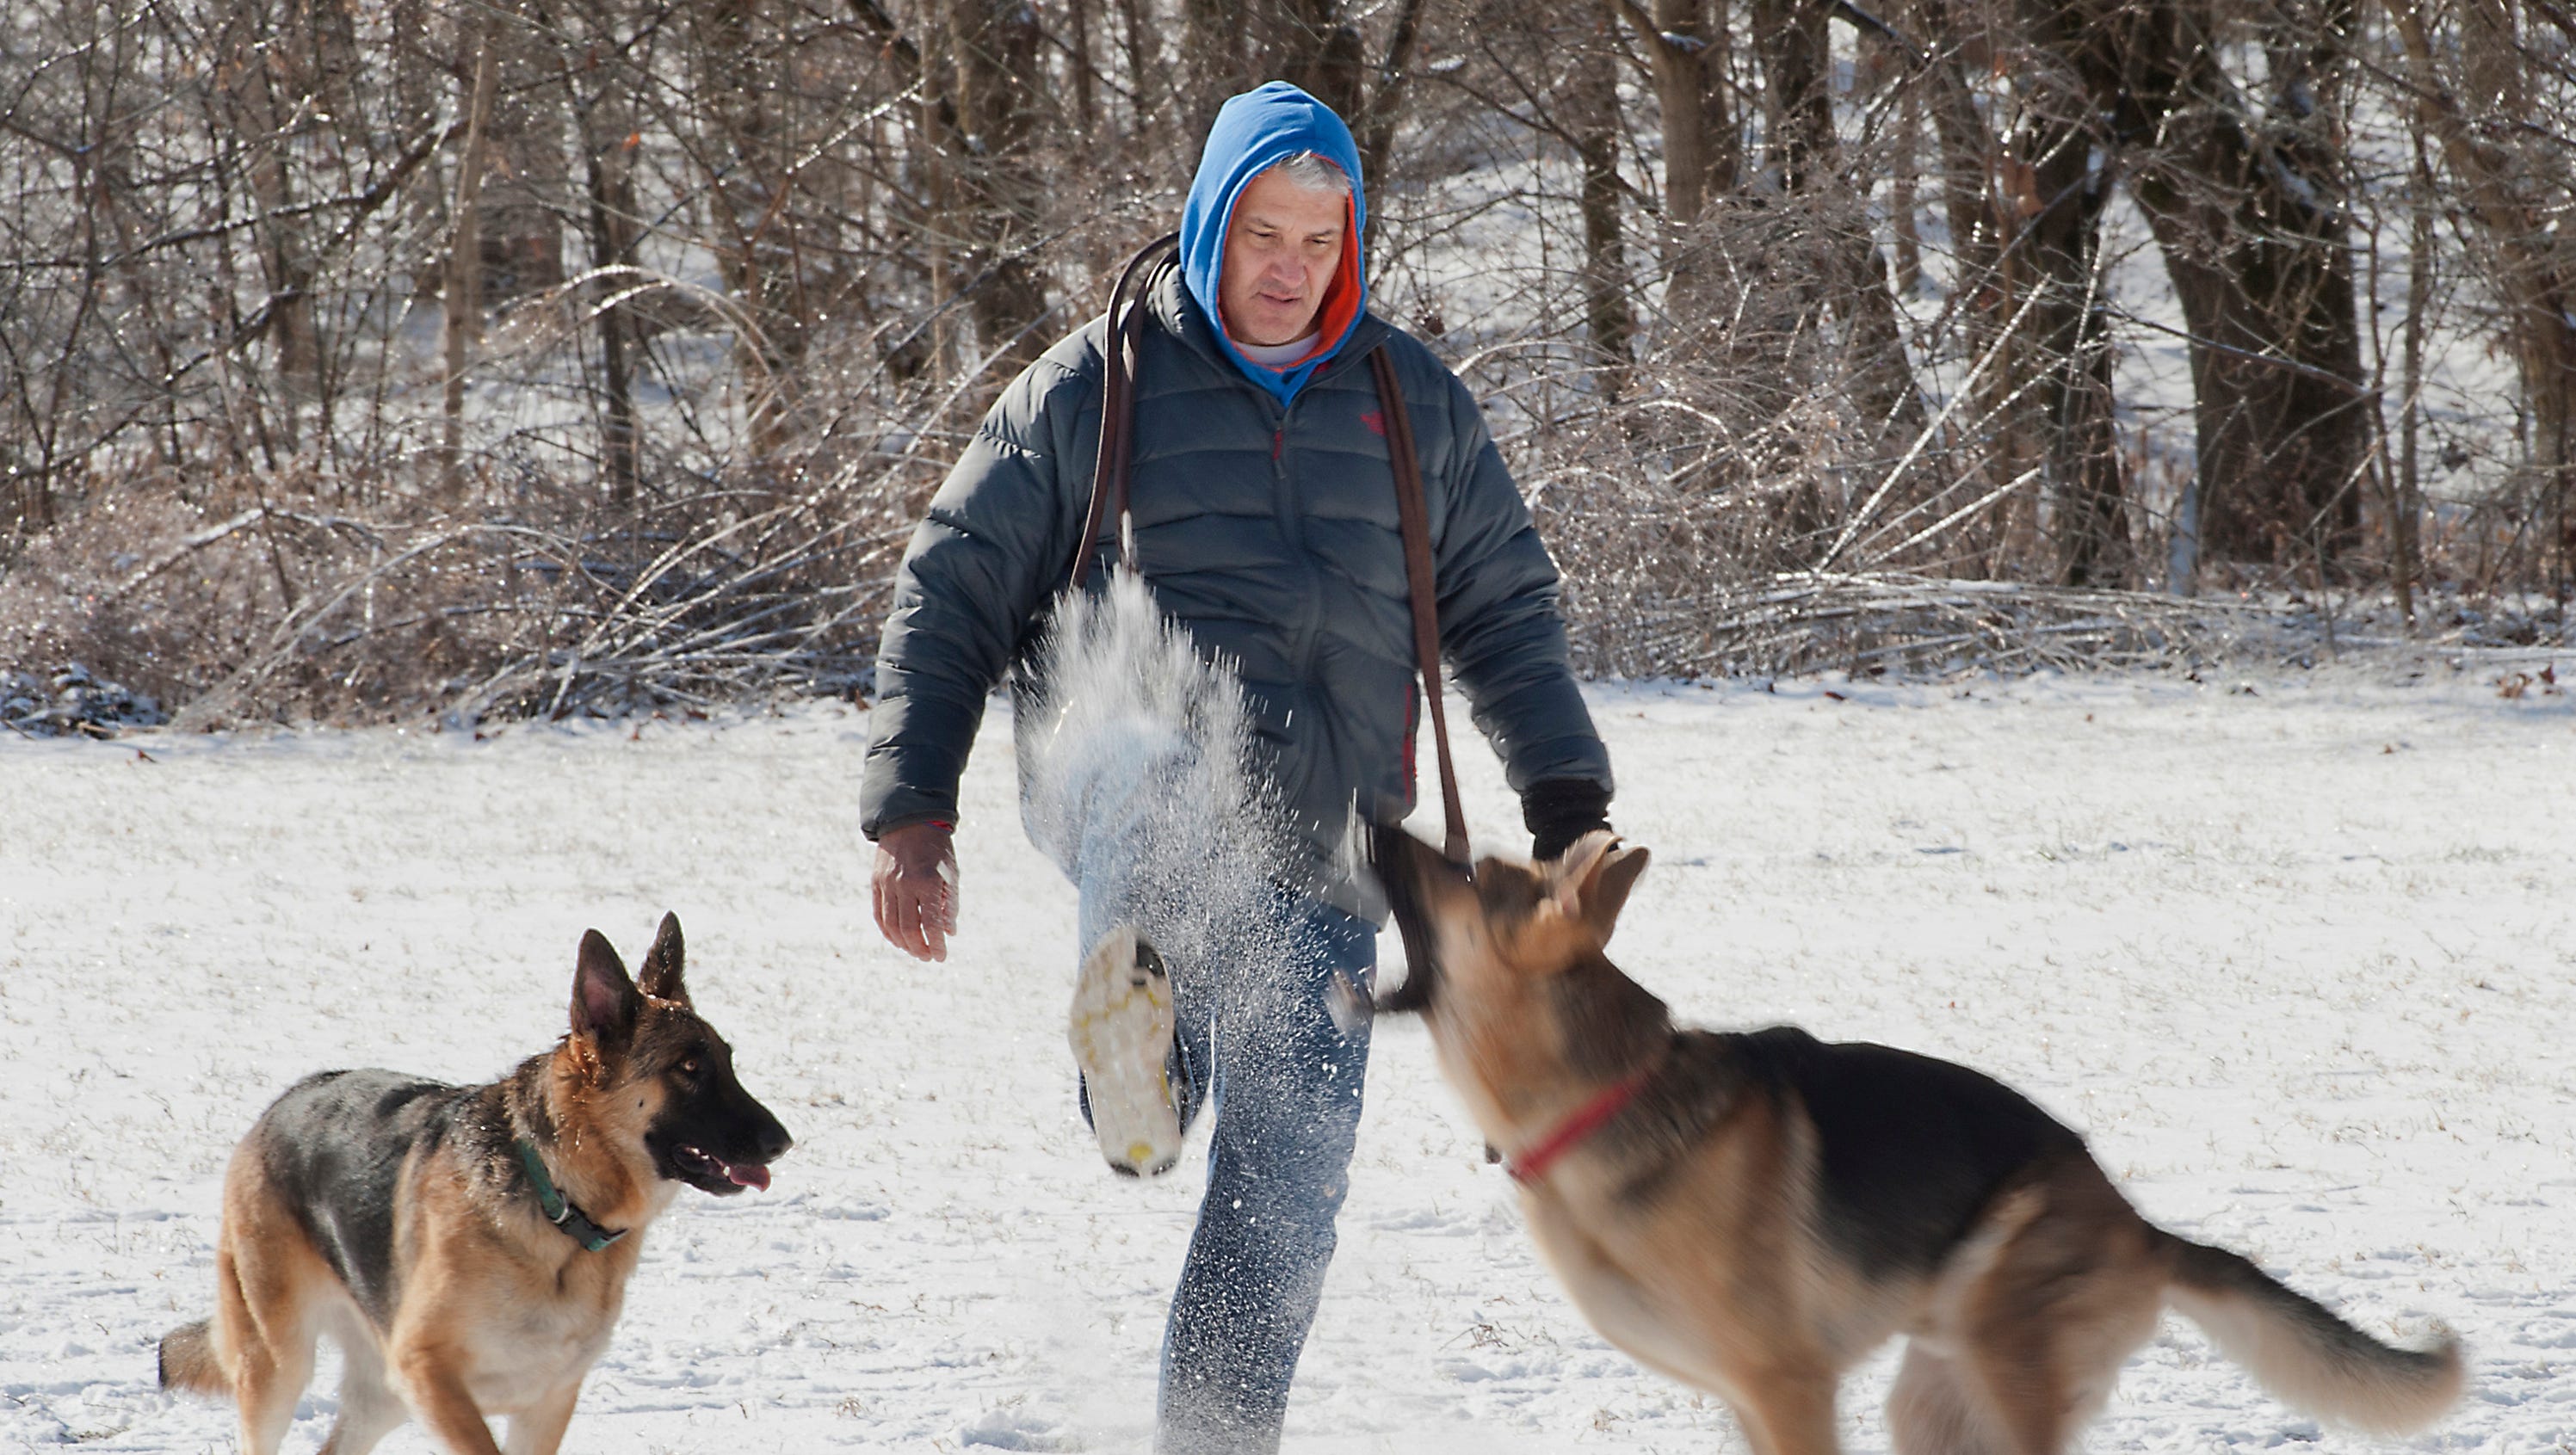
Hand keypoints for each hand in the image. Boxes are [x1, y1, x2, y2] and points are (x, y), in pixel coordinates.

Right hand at [872, 821, 958, 961]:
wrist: (910, 822)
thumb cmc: (936, 850)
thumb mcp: (951, 874)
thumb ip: (950, 904)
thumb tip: (949, 932)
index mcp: (928, 882)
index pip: (931, 923)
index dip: (936, 944)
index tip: (941, 956)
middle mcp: (905, 884)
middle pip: (909, 929)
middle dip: (919, 948)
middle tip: (928, 957)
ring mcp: (887, 884)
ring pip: (891, 925)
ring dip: (903, 944)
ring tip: (915, 951)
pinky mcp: (876, 883)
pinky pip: (879, 914)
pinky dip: (887, 931)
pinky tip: (898, 940)